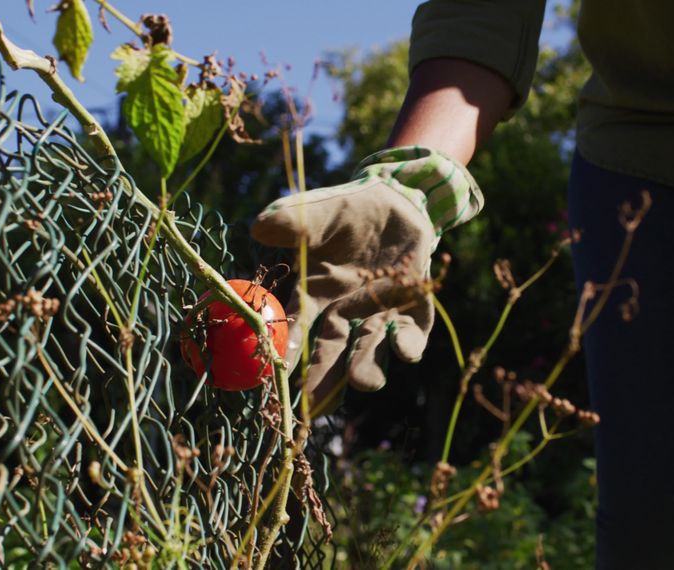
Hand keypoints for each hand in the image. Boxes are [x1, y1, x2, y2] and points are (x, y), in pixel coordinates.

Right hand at [252, 146, 482, 409]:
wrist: (398, 204)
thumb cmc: (350, 211)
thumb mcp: (321, 211)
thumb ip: (294, 221)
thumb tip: (260, 227)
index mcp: (315, 294)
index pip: (296, 326)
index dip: (287, 347)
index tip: (279, 370)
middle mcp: (345, 313)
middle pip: (331, 351)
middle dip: (323, 378)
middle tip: (314, 406)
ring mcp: (379, 315)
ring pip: (370, 349)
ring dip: (367, 368)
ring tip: (366, 384)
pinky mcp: (413, 311)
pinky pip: (410, 333)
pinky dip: (407, 343)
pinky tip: (405, 352)